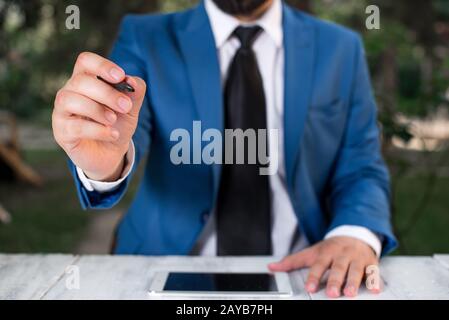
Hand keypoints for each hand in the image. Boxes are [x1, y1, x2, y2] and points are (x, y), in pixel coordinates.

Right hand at [52, 52, 145, 180]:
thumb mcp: (130, 108)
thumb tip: (133, 81)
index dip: (101, 65)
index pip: (85, 61)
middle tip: (126, 106)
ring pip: (71, 100)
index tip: (120, 76)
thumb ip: (134, 92)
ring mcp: (62, 112)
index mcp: (85, 80)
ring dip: (97, 110)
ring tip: (114, 120)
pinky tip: (112, 134)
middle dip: (107, 93)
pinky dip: (97, 130)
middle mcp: (69, 92)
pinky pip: (75, 126)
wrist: (110, 153)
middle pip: (80, 81)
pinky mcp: (61, 132)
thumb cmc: (116, 124)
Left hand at [268, 236, 380, 297]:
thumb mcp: (311, 252)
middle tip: (331, 293)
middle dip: (335, 281)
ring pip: (356, 270)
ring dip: (353, 282)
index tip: (309, 287)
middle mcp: (342, 255)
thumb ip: (292, 261)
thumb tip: (271, 268)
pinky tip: (375, 289)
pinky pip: (373, 272)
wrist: (354, 233)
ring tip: (350, 293)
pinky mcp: (370, 262)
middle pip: (337, 268)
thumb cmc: (331, 248)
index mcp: (326, 253)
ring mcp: (357, 258)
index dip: (313, 277)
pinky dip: (374, 280)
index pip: (318, 265)